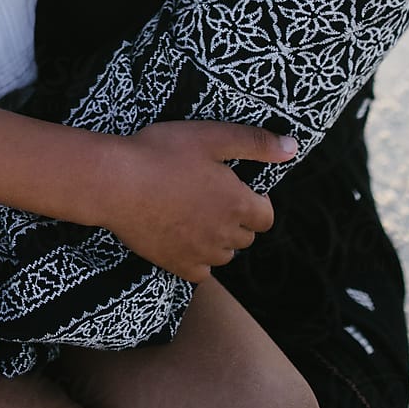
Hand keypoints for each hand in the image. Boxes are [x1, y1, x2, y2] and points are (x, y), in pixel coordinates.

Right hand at [95, 121, 295, 280]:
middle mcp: (225, 234)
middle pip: (246, 236)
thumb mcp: (211, 136)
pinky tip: (182, 236)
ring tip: (194, 214)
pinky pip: (201, 271)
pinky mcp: (177, 265)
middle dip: (237, 218)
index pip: (266, 217)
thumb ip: (254, 143)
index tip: (234, 186)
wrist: (115, 183)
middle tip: (210, 195)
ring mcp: (201, 253)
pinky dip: (198, 258)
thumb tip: (293, 147)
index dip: (255, 201)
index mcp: (237, 203)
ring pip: (225, 254)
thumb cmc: (161, 153)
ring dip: (219, 238)